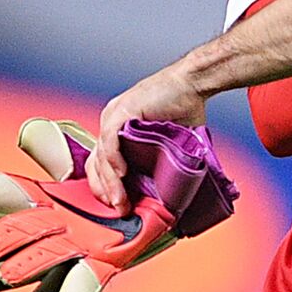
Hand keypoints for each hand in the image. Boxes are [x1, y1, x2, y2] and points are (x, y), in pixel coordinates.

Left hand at [87, 64, 205, 212]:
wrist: (194, 82)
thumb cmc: (184, 108)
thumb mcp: (166, 140)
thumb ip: (158, 161)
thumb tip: (165, 190)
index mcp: (118, 128)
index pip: (100, 162)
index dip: (105, 185)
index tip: (116, 204)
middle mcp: (111, 121)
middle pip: (96, 162)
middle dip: (105, 190)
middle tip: (119, 209)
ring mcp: (114, 115)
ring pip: (102, 155)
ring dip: (110, 181)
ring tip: (121, 200)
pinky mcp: (124, 110)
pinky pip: (110, 139)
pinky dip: (114, 159)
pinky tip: (122, 174)